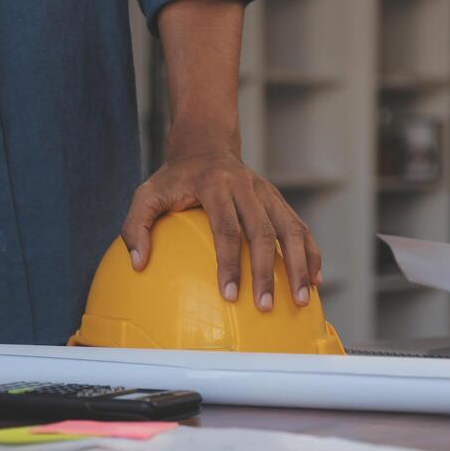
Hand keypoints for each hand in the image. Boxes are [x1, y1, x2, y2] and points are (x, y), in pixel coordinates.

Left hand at [121, 145, 321, 310]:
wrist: (205, 144)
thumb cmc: (173, 178)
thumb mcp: (146, 194)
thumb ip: (136, 226)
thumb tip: (138, 263)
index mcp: (215, 186)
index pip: (226, 229)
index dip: (230, 263)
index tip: (230, 295)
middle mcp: (247, 187)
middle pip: (264, 232)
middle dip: (267, 272)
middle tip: (266, 307)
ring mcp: (267, 193)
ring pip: (291, 229)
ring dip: (299, 265)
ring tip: (302, 299)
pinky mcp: (278, 200)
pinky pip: (300, 227)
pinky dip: (310, 253)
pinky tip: (313, 280)